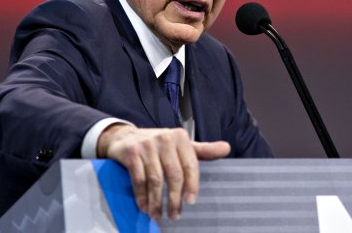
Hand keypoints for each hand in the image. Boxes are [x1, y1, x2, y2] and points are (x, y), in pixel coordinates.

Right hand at [96, 124, 230, 219]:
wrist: (124, 136)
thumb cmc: (157, 144)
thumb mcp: (180, 144)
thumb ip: (203, 150)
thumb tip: (227, 148)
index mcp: (180, 137)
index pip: (190, 165)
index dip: (192, 185)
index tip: (190, 202)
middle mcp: (164, 139)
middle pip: (174, 175)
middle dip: (174, 198)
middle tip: (175, 214)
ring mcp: (147, 146)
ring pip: (156, 180)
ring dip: (157, 202)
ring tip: (158, 215)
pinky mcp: (132, 153)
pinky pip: (139, 180)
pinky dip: (142, 197)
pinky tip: (145, 207)